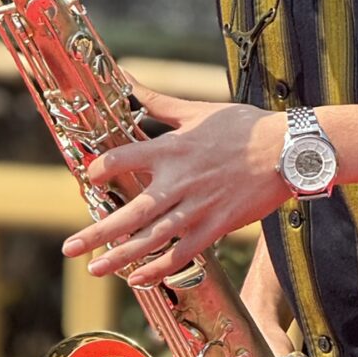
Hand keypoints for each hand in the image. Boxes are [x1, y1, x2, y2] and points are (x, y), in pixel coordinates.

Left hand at [61, 85, 286, 285]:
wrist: (288, 151)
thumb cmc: (244, 127)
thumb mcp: (197, 110)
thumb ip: (157, 102)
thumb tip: (127, 78)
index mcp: (172, 150)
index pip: (123, 160)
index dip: (101, 168)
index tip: (89, 176)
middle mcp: (180, 182)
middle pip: (130, 213)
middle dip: (97, 234)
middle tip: (69, 248)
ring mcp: (199, 208)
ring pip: (153, 239)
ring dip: (121, 257)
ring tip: (95, 270)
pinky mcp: (217, 226)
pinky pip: (183, 253)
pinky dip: (160, 268)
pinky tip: (140, 279)